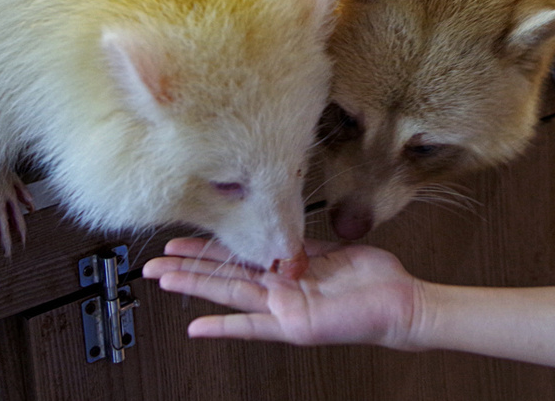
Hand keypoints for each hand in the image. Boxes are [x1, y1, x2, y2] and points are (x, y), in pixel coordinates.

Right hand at [142, 237, 423, 348]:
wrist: (399, 303)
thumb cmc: (373, 280)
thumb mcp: (331, 251)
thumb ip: (301, 244)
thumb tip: (280, 226)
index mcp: (287, 270)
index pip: (238, 258)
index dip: (208, 249)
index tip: (181, 240)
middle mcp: (280, 290)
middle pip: (224, 275)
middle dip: (187, 268)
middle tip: (155, 263)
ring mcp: (284, 308)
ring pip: (230, 293)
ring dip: (195, 286)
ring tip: (164, 280)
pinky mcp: (294, 323)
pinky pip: (253, 326)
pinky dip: (225, 327)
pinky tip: (198, 326)